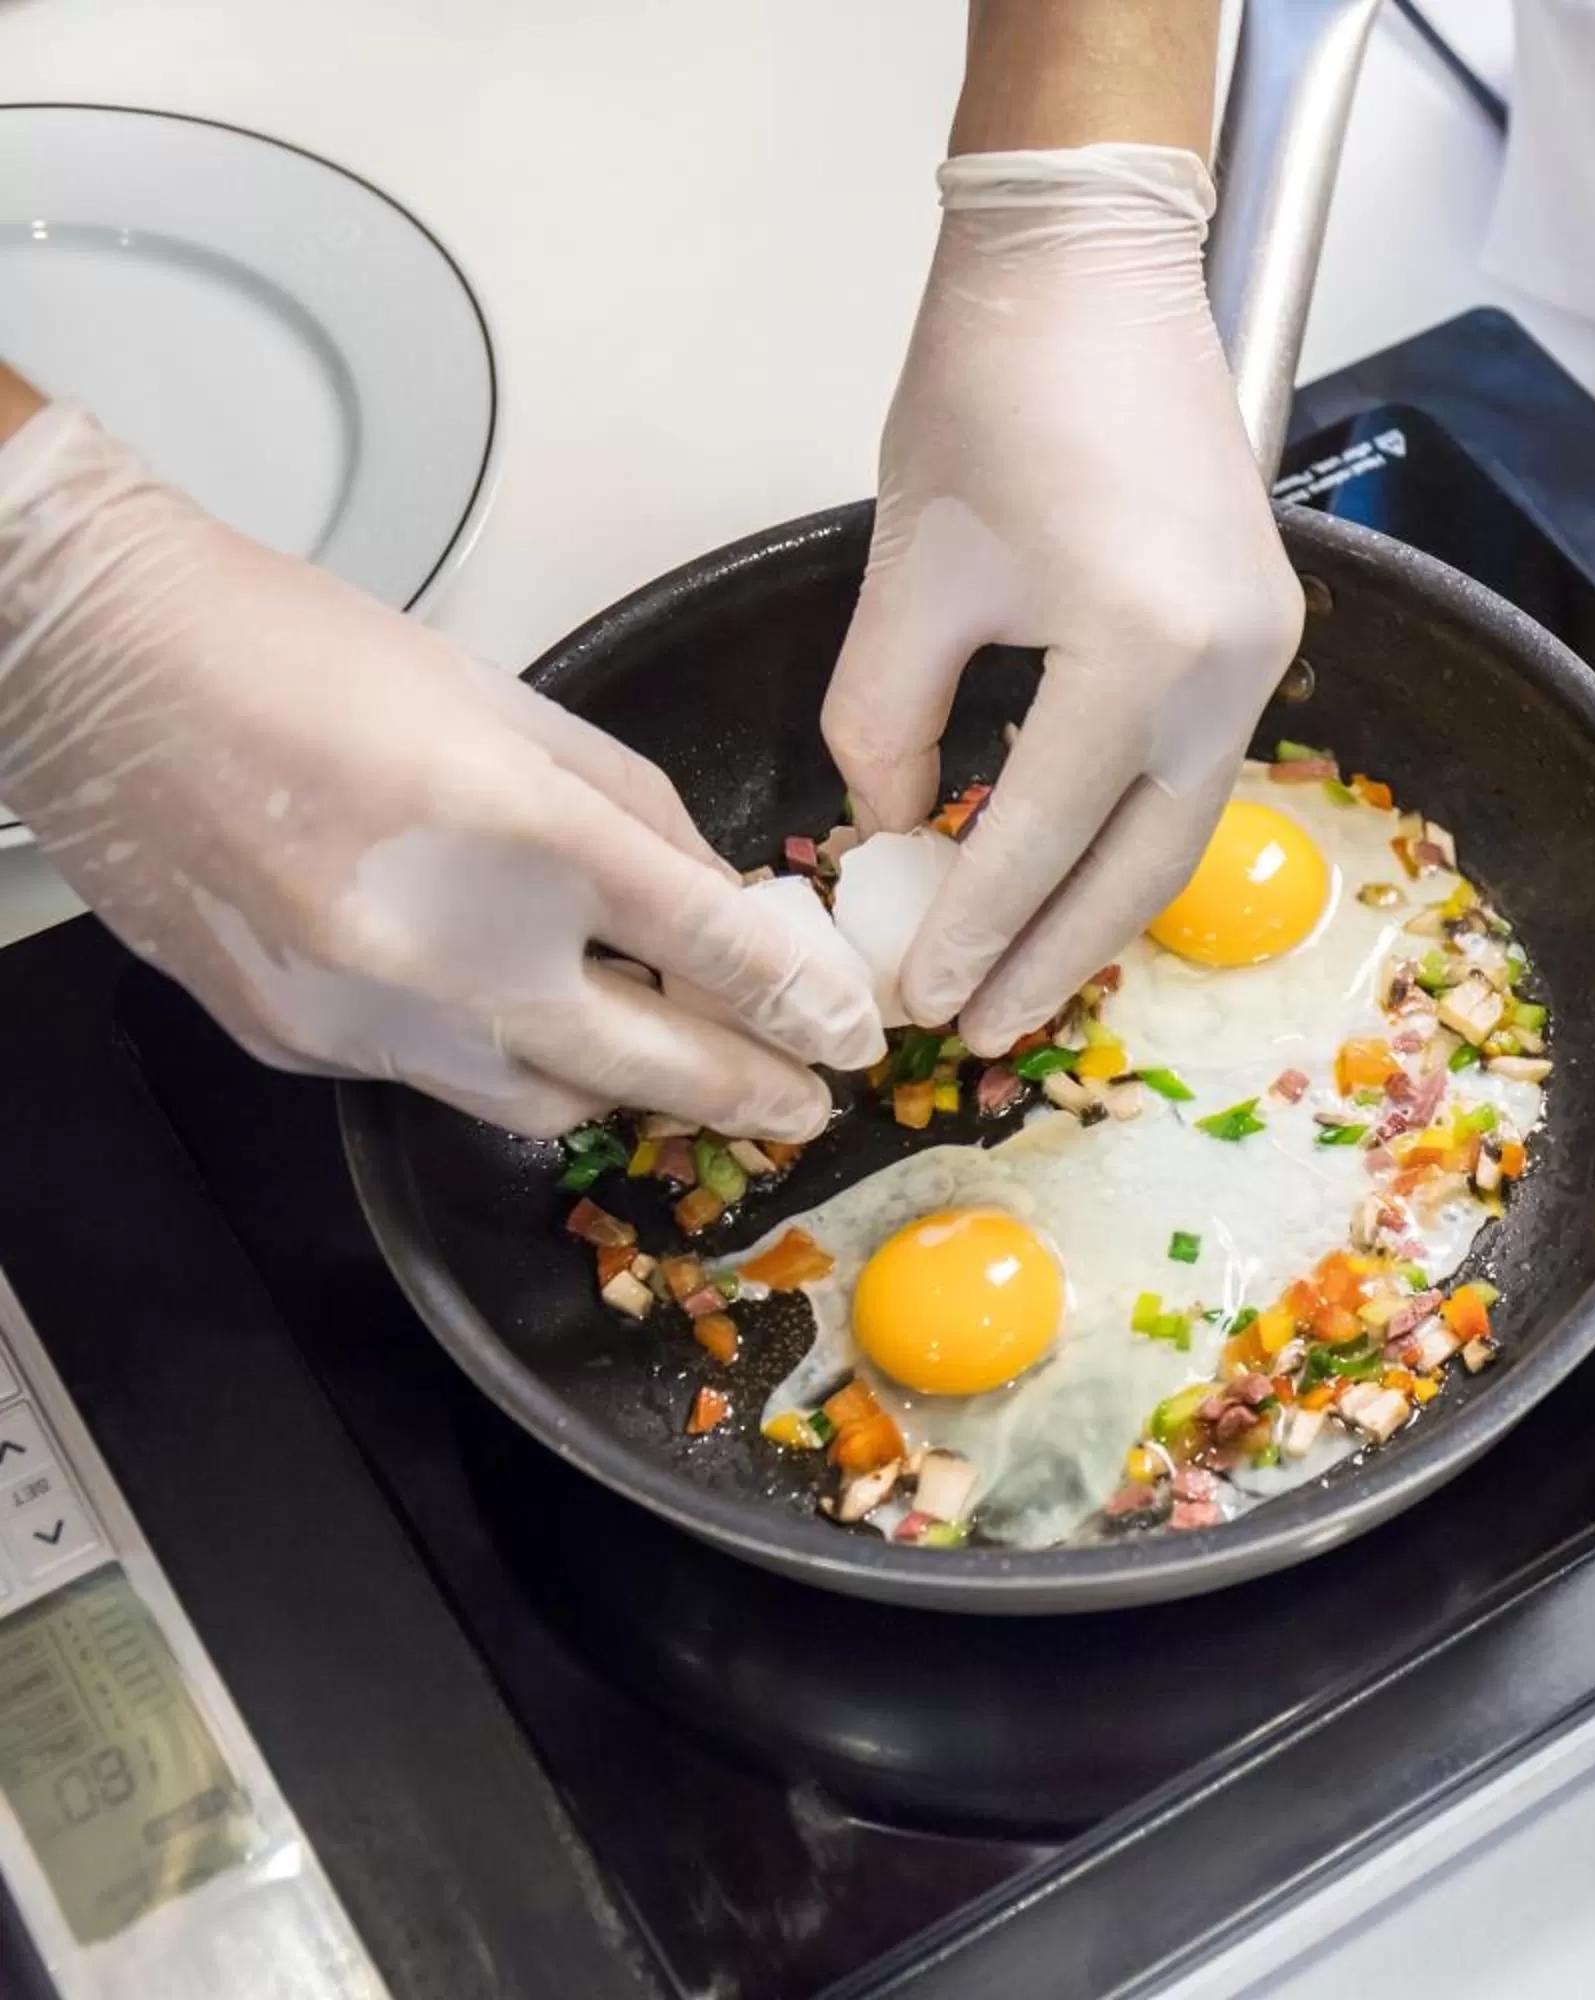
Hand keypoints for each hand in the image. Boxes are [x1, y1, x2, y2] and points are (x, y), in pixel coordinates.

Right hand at [0, 405, 885, 1139]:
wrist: (98, 664)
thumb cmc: (305, 654)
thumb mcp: (514, 704)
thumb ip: (634, 812)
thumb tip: (719, 897)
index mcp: (519, 833)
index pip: (709, 949)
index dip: (799, 1005)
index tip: (849, 1036)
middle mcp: (446, 946)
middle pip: (646, 1064)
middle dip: (747, 1093)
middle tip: (806, 1105)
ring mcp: (363, 1012)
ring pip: (542, 1103)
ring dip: (623, 1094)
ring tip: (678, 1073)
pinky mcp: (293, 1042)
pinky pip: (432, 1080)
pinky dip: (495, 1058)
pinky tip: (517, 1019)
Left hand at [820, 144, 1303, 1050]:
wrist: (1090, 262)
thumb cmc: (993, 388)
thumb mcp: (911, 569)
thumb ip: (885, 717)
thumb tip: (887, 824)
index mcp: (1140, 649)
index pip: (1041, 831)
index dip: (974, 927)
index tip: (916, 1001)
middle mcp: (1229, 666)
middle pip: (1142, 862)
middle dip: (1057, 956)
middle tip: (983, 1033)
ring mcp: (1262, 648)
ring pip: (1179, 823)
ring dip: (1100, 906)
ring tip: (1024, 977)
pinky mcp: (1261, 626)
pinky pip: (1194, 763)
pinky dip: (1128, 828)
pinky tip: (1069, 866)